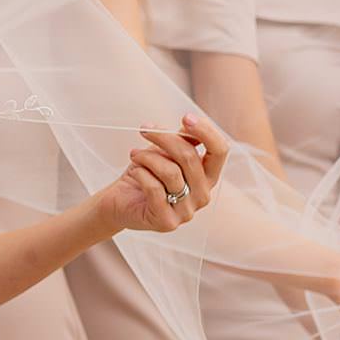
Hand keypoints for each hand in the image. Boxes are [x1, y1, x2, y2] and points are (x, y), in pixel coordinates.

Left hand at [93, 114, 227, 234]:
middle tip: (145, 129)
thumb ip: (181, 141)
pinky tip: (134, 170)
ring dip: (147, 157)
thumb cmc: (144, 175)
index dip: (206, 132)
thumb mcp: (164, 153)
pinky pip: (154, 188)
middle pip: (190, 158)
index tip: (185, 117)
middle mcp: (202, 195)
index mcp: (208, 177)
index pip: (220, 151)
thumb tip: (188, 125)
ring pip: (171, 172)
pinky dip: (141, 173)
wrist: (118, 203)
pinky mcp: (167, 222)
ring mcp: (187, 212)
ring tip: (135, 154)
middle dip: (164, 138)